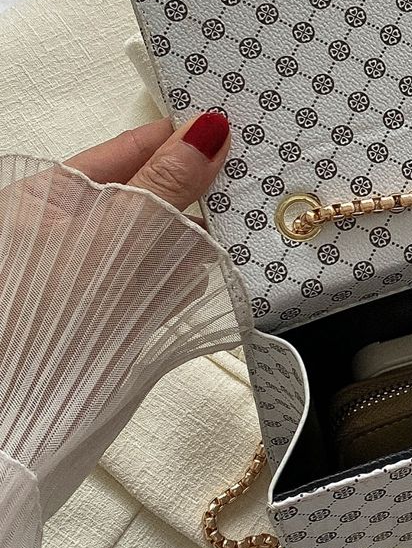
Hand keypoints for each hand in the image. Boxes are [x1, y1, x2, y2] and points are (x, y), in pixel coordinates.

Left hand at [0, 111, 234, 493]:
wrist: (20, 419)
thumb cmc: (52, 316)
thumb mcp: (121, 232)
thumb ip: (169, 180)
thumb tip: (211, 128)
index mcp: (49, 193)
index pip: (131, 149)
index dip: (183, 139)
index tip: (236, 132)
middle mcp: (63, 229)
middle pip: (146, 192)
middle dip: (195, 190)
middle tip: (252, 181)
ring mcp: (84, 275)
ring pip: (155, 238)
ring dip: (194, 237)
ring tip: (245, 229)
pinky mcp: (102, 315)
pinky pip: (153, 281)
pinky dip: (181, 276)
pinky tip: (208, 276)